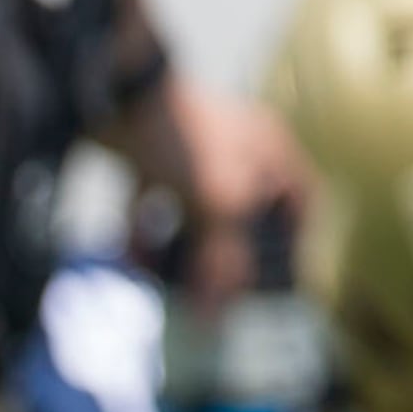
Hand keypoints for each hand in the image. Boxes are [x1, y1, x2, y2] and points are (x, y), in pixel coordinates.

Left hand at [129, 74, 310, 307]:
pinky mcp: (147, 159)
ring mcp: (189, 154)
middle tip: (216, 297)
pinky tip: (130, 259)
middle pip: (240, 218)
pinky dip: (142, 233)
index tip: (278, 281)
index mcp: (268, 151)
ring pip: (192, 216)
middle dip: (224, 259)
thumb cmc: (182, 139)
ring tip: (169, 287)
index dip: (295, 243)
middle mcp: (234, 150)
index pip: (301, 201)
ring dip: (179, 251)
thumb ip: (222, 262)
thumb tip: (216, 322)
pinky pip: (151, 206)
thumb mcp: (216, 205)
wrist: (112, 89)